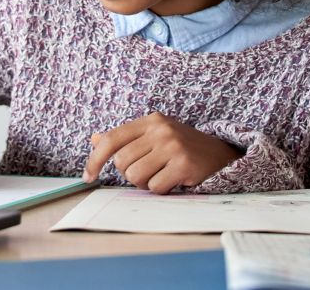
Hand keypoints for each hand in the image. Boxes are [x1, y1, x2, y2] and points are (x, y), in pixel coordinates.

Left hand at [84, 112, 242, 194]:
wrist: (221, 154)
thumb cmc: (182, 147)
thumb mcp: (155, 136)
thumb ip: (126, 138)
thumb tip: (95, 139)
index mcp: (151, 120)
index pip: (112, 139)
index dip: (95, 159)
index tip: (88, 176)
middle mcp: (161, 129)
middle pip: (122, 162)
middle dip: (131, 174)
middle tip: (150, 171)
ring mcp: (173, 146)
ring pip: (136, 176)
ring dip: (146, 183)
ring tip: (162, 175)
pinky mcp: (183, 164)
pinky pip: (154, 187)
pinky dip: (161, 189)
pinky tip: (174, 180)